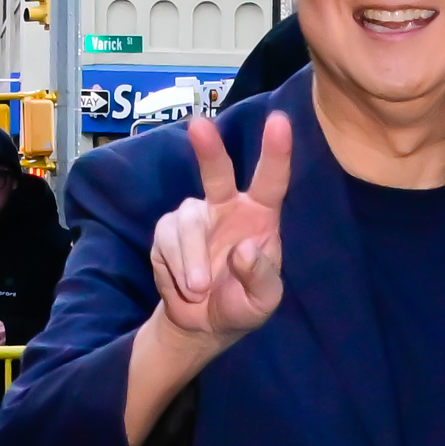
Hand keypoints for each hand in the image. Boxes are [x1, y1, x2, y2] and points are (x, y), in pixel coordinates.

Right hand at [150, 112, 288, 344]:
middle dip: (209, 150)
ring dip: (191, 261)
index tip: (279, 121)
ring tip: (198, 290)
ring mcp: (194, 216)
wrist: (202, 324)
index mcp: (260, 216)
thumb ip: (261, 278)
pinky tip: (184, 285)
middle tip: (199, 126)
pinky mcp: (167, 230)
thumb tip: (244, 250)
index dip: (275, 152)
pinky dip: (174, 269)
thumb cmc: (241, 304)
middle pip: (218, 173)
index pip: (271, 181)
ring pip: (187, 224)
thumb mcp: (262, 302)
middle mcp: (226, 206)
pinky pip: (165, 242)